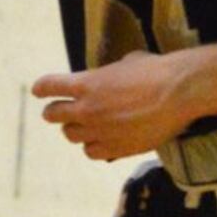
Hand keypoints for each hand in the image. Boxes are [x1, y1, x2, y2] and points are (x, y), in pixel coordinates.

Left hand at [34, 51, 200, 162]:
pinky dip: (92, 147)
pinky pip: (91, 153)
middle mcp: (86, 109)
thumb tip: (110, 80)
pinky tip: (99, 142)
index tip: (38, 91)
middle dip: (54, 112)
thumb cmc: (156, 71)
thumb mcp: (126, 63)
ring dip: (74, 130)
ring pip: (71, 136)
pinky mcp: (115, 148)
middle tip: (56, 113)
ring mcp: (99, 131)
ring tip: (82, 128)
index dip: (42, 88)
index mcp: (86, 84)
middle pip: (54, 115)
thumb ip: (108, 76)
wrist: (178, 93)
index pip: (50, 86)